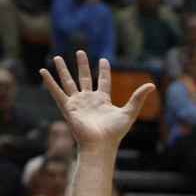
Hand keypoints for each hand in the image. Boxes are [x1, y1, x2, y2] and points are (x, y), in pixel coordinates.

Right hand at [40, 51, 154, 147]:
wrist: (100, 144)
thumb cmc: (115, 132)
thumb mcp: (130, 112)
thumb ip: (138, 97)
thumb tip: (152, 85)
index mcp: (103, 100)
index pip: (103, 81)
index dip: (103, 70)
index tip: (103, 60)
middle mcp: (89, 99)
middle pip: (84, 78)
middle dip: (82, 65)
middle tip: (80, 51)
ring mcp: (77, 102)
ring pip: (68, 82)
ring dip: (63, 69)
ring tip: (58, 56)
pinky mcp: (67, 107)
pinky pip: (56, 92)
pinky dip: (49, 82)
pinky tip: (43, 71)